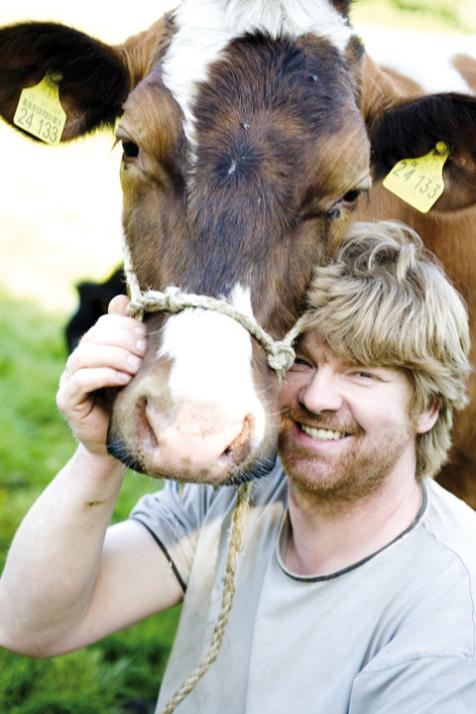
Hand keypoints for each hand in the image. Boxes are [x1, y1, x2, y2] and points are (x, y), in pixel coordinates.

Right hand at [56, 295, 146, 456]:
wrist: (121, 442)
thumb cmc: (131, 402)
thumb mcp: (136, 367)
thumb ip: (131, 337)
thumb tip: (121, 298)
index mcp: (95, 348)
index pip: (105, 324)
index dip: (126, 326)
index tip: (147, 337)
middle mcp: (78, 360)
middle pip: (95, 336)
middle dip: (123, 341)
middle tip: (143, 353)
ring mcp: (69, 379)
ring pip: (85, 355)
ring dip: (114, 357)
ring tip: (135, 368)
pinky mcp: (67, 400)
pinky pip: (81, 380)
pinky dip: (104, 375)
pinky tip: (123, 380)